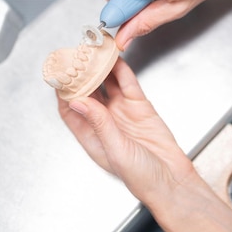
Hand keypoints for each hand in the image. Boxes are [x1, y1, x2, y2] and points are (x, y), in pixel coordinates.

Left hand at [58, 58, 231, 231]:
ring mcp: (122, 112)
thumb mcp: (116, 150)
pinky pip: (127, 83)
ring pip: (106, 83)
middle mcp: (104, 121)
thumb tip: (77, 102)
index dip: (63, 91)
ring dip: (99, 68)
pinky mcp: (140, 106)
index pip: (69, 109)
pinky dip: (121, 69)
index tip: (58, 74)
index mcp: (91, 136)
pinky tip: (114, 58)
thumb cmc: (141, 177)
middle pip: (86, 92)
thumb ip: (98, 123)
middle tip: (75, 55)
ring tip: (92, 51)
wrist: (172, 180)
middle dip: (79, 74)